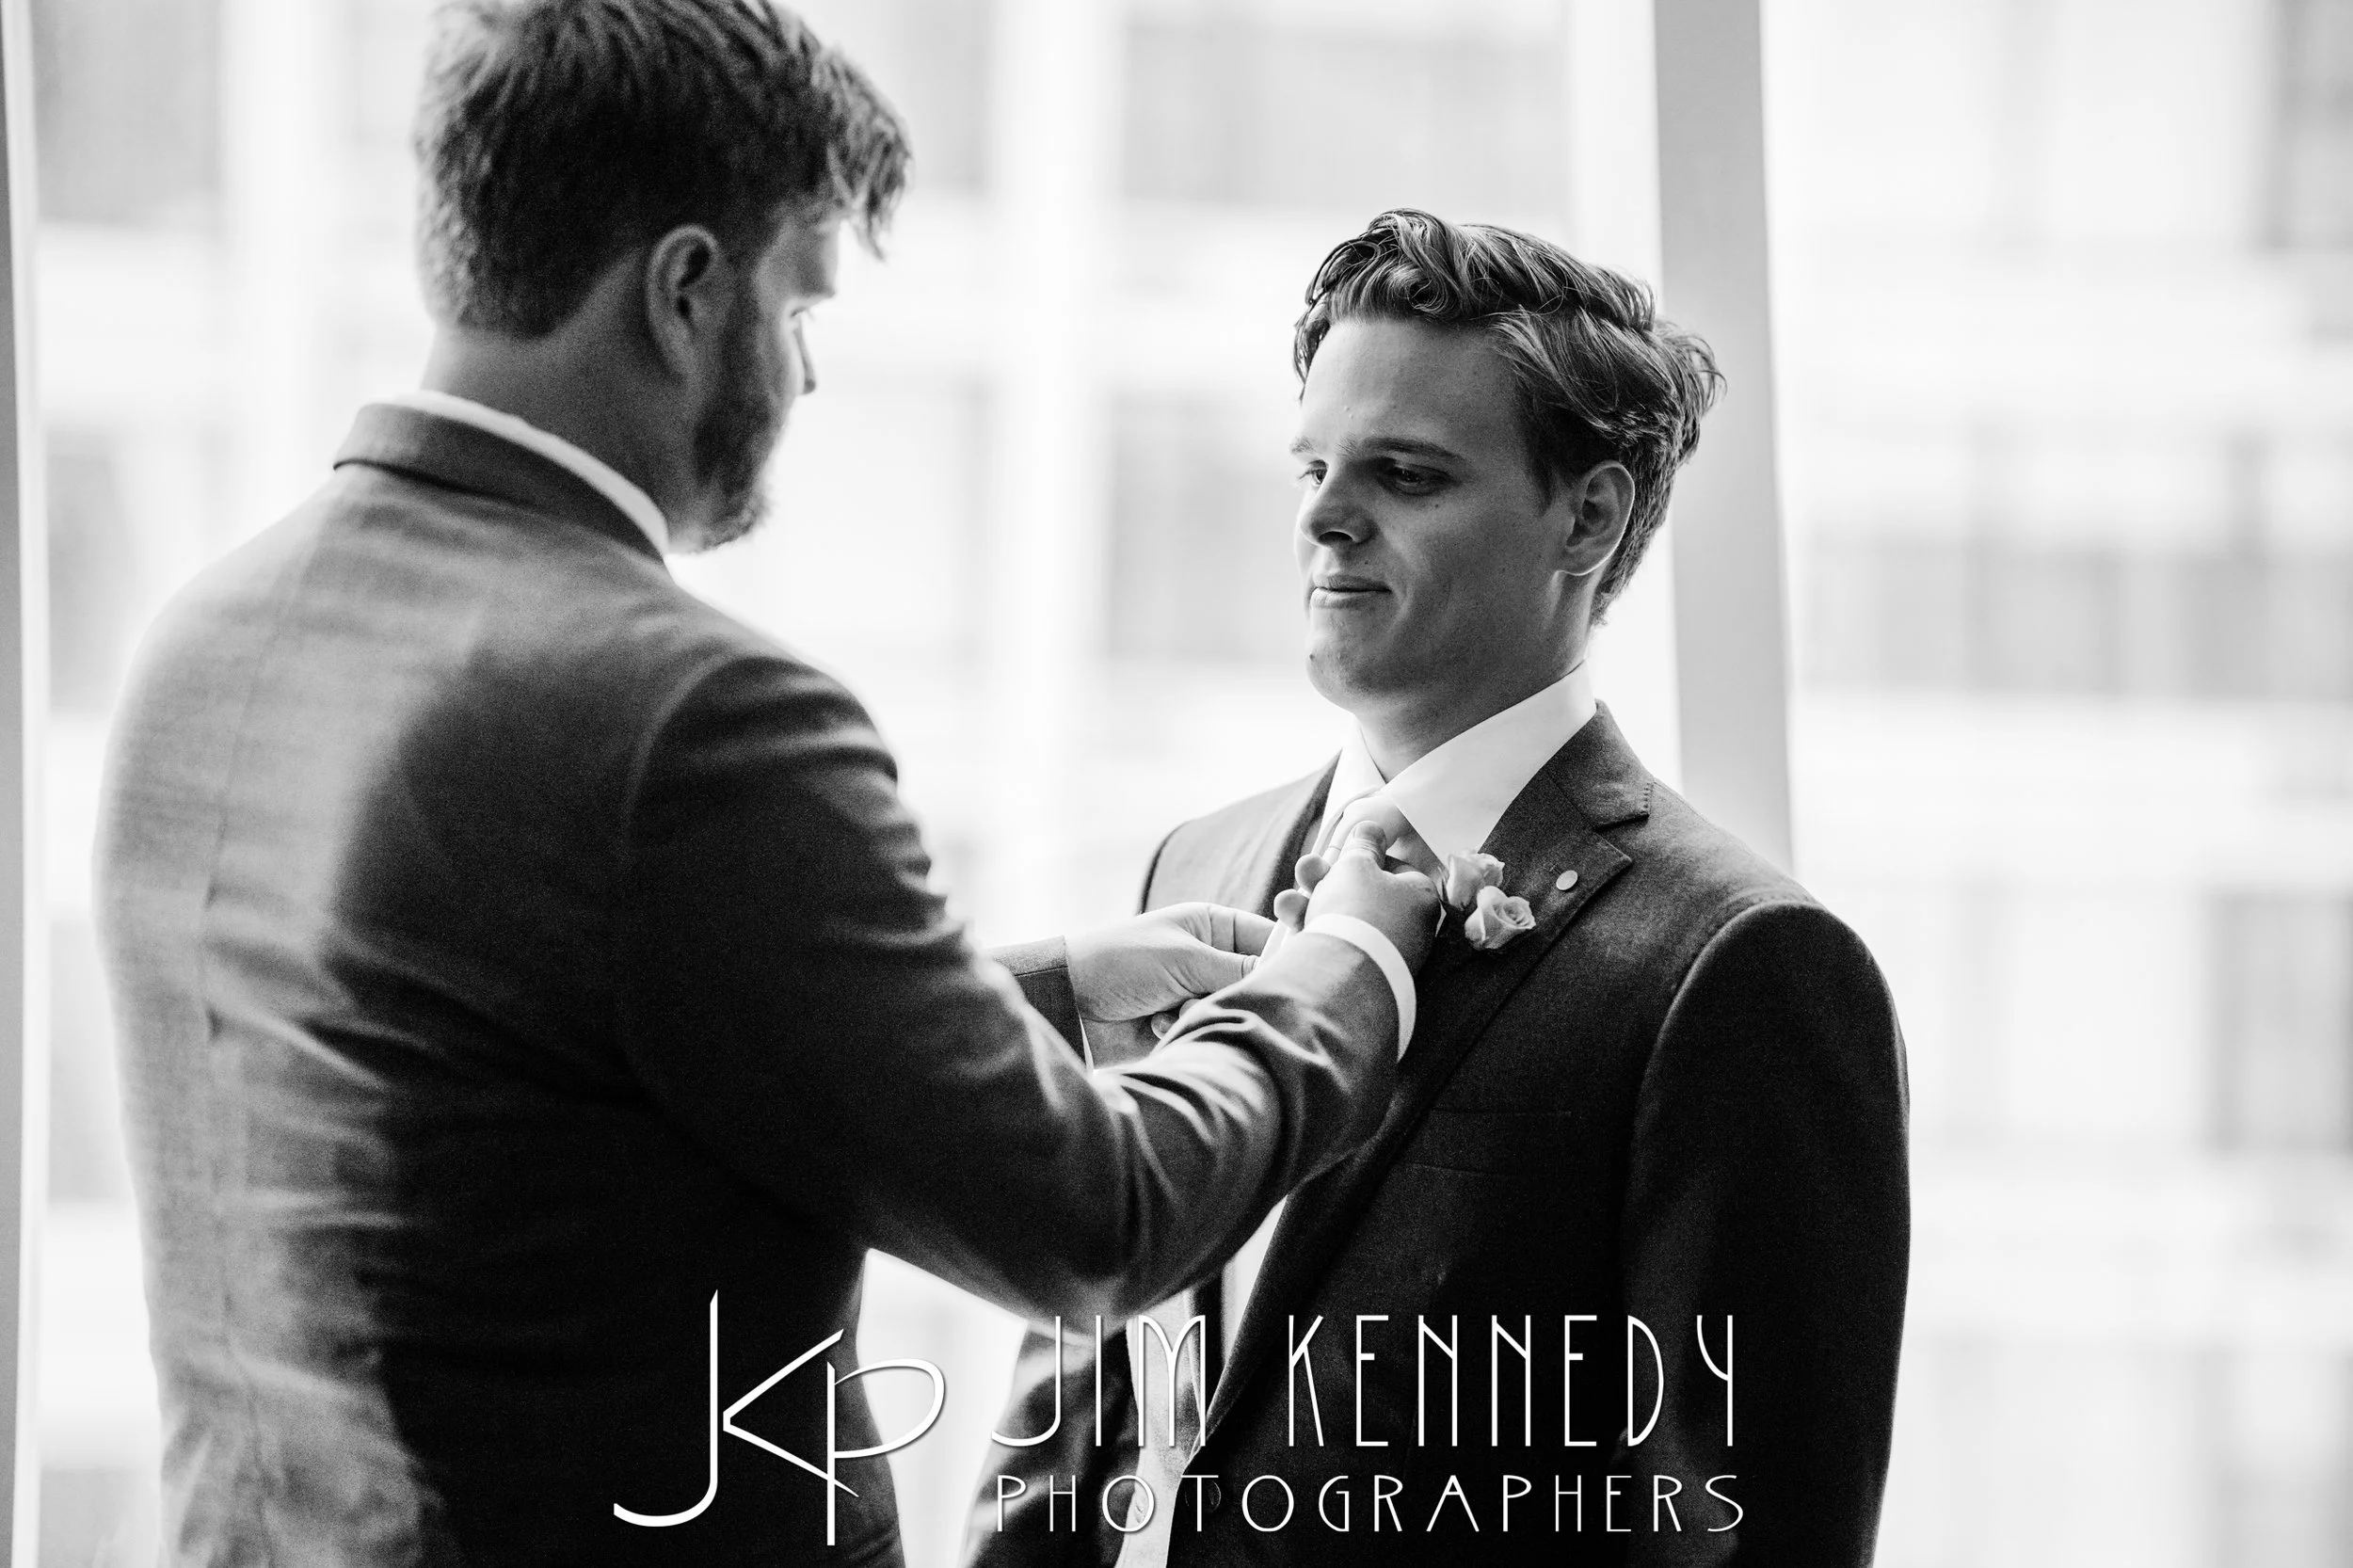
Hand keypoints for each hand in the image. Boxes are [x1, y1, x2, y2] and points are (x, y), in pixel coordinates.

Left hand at [1065, 902, 1275, 1022]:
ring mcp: (1199, 994)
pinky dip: (1186, 1031)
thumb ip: (1240, 969)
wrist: (1070, 1001)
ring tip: (1173, 1010)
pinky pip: (1209, 1033)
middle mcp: (1213, 960)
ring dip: (1205, 1014)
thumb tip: (1288, 977)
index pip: (1271, 938)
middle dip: (1237, 993)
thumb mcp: (1185, 958)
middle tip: (1213, 995)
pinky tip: (1157, 1025)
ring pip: (1234, 1012)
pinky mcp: (1185, 1027)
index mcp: (1215, 928)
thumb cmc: (1123, 962)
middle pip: (1258, 981)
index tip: (1297, 975)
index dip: (1288, 956)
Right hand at [1296, 820, 1438, 970]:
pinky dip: (1316, 933)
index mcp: (1421, 896)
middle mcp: (1410, 927)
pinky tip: (1291, 926)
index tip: (1341, 857)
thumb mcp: (1356, 864)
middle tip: (1305, 871)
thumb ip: (1363, 844)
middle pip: (1365, 895)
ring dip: (1312, 905)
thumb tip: (1370, 827)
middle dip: (1326, 881)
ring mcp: (1388, 954)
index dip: (1364, 859)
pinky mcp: (1364, 975)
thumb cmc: (1356, 908)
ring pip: (1346, 920)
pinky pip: (1340, 946)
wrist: (1342, 973)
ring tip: (1287, 904)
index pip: (1395, 869)